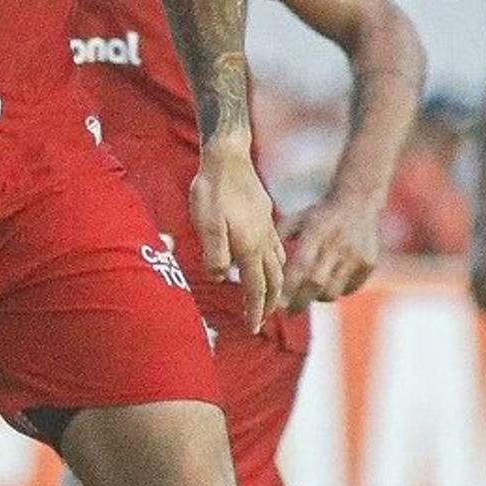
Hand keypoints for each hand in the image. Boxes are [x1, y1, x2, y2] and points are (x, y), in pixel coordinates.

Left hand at [188, 140, 283, 322]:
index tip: (252, 328)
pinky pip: (277, 249)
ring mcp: (267, 229)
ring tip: (267, 299)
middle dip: (269, 303)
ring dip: (274, 286)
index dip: (255, 310)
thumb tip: (221, 278)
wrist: (227, 157)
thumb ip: (214, 254)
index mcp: (249, 246)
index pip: (256, 287)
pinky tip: (268, 265)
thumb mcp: (206, 224)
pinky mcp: (266, 218)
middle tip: (260, 320)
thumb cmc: (212, 190)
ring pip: (278, 265)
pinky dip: (275, 266)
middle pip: (274, 280)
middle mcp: (263, 241)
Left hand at [280, 192, 383, 308]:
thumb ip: (278, 240)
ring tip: (307, 296)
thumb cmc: (319, 215)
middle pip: (316, 284)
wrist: (359, 201)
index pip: (300, 267)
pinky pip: (349, 289)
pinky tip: (327, 287)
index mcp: (317, 232)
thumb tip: (261, 267)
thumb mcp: (295, 220)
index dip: (288, 288)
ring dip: (316, 298)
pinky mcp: (369, 263)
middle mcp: (338, 245)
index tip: (276, 303)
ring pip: (333, 291)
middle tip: (288, 311)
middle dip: (299, 302)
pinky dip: (336, 293)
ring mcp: (356, 255)